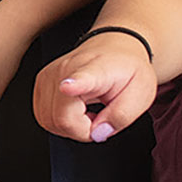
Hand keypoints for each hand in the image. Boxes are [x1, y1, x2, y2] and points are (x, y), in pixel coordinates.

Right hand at [32, 33, 156, 143]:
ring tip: (89, 112)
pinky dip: (60, 122)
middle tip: (101, 117)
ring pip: (49, 121)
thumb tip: (97, 133)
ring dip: (71, 127)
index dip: (73, 85)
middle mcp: (66, 70)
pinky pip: (43, 117)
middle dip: (83, 130)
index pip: (81, 78)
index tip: (67, 87)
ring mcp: (49, 76)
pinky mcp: (40, 83)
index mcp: (95, 70)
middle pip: (61, 118)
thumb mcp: (141, 95)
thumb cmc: (127, 69)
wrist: (115, 48)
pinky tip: (75, 111)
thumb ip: (121, 117)